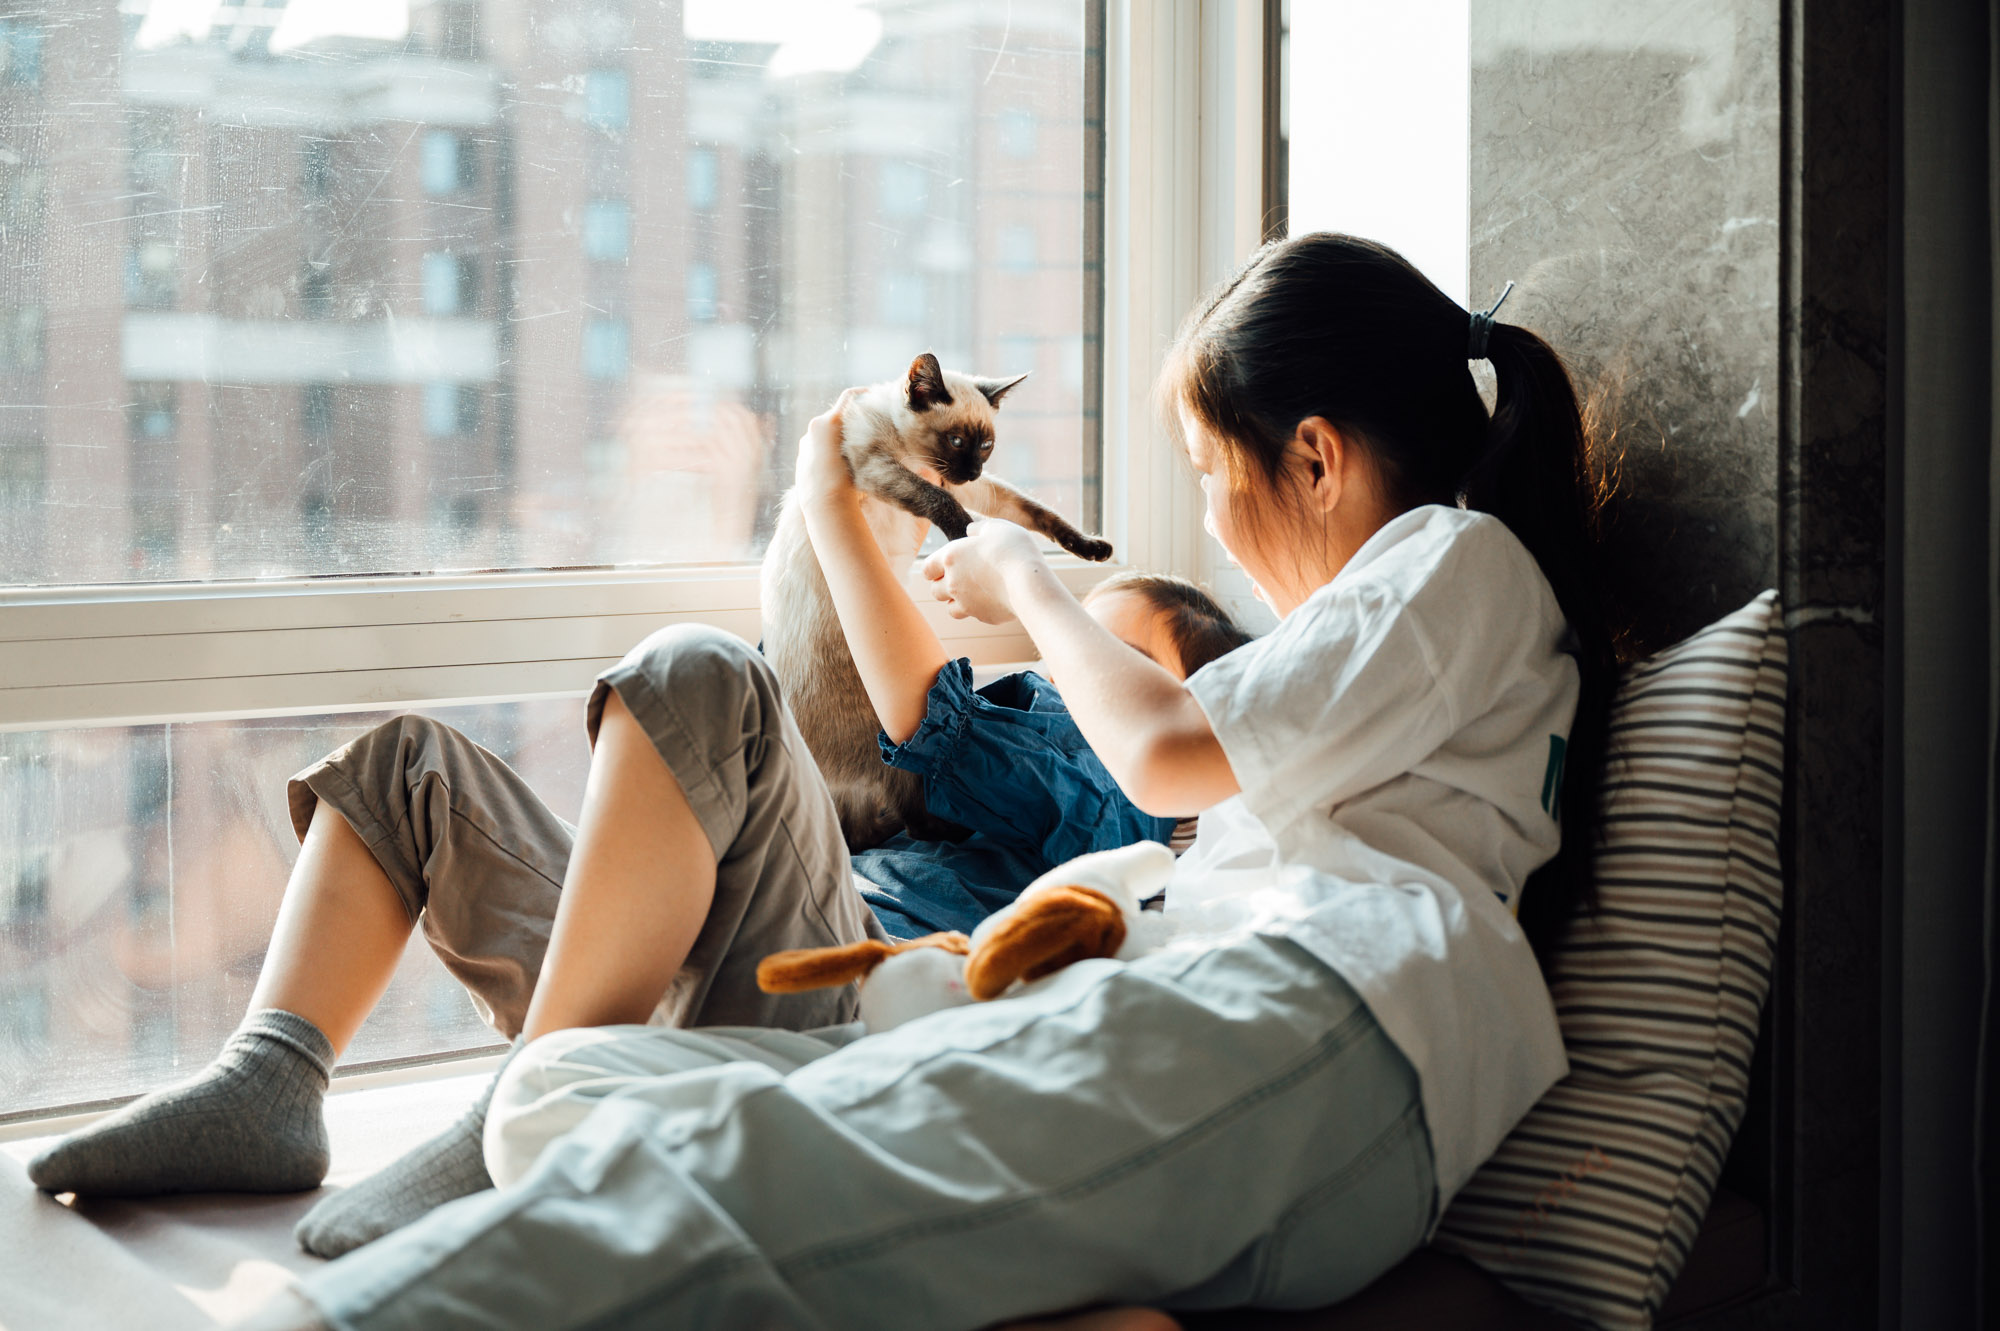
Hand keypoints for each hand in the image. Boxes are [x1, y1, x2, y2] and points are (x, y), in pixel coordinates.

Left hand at [794, 389, 862, 503]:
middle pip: (836, 418)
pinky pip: (816, 449)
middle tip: (863, 433)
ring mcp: (805, 443)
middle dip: (848, 424)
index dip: (862, 393)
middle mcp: (813, 428)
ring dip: (836, 440)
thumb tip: (875, 433)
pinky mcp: (801, 458)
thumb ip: (863, 436)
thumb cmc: (848, 480)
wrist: (825, 503)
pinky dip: (826, 453)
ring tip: (850, 457)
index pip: (849, 397)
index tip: (871, 395)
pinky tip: (836, 469)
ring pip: (825, 434)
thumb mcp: (862, 454)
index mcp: (828, 421)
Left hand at [921, 518, 1046, 622]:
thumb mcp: (996, 528)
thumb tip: (970, 531)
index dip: (935, 567)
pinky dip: (978, 609)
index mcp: (950, 558)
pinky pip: (974, 615)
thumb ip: (979, 528)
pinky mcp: (983, 617)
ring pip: (950, 608)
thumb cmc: (1012, 550)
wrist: (1029, 583)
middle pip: (935, 590)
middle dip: (944, 585)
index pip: (927, 568)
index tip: (945, 565)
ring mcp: (966, 603)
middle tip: (962, 577)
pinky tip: (993, 599)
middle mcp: (952, 583)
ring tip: (975, 591)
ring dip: (958, 601)